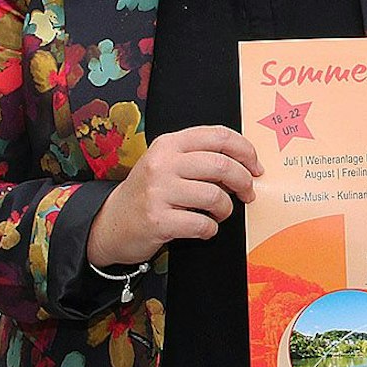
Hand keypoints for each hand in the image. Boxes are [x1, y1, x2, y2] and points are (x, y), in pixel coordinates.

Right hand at [88, 126, 261, 266]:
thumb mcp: (167, 164)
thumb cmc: (149, 193)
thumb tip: (246, 164)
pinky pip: (202, 225)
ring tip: (219, 213)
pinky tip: (203, 228)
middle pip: (222, 165)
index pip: (219, 136)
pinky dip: (210, 229)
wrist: (111, 223)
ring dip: (226, 209)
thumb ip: (200, 157)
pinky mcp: (158, 220)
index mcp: (169, 144)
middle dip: (244, 182)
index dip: (246, 151)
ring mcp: (158, 192)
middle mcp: (162, 163)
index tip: (255, 166)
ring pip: (215, 196)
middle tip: (247, 194)